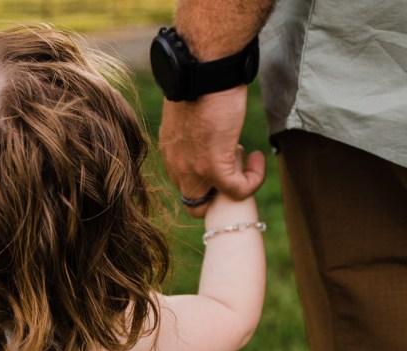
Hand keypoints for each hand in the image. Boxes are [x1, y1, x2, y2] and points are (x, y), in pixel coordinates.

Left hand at [158, 86, 265, 217]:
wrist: (202, 69)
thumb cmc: (200, 80)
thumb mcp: (192, 110)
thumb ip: (196, 128)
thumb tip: (212, 127)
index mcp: (170, 151)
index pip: (182, 183)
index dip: (205, 178)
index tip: (223, 156)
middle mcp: (175, 165)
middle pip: (192, 202)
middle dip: (217, 192)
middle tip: (235, 166)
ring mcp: (192, 168)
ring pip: (210, 204)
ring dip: (233, 188)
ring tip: (247, 159)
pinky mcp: (213, 166)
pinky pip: (236, 191)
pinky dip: (252, 181)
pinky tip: (257, 159)